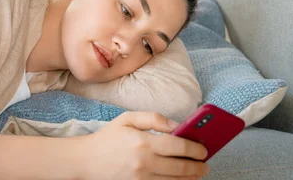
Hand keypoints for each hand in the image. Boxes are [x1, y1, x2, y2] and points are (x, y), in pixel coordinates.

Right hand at [78, 111, 209, 179]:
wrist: (86, 160)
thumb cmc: (108, 138)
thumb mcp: (128, 119)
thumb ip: (154, 118)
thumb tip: (178, 126)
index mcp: (143, 142)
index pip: (178, 147)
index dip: (196, 149)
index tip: (204, 149)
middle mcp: (144, 163)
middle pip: (181, 168)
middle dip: (198, 166)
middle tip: (205, 164)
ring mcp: (141, 179)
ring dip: (191, 178)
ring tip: (198, 172)